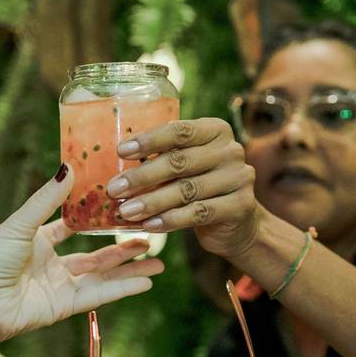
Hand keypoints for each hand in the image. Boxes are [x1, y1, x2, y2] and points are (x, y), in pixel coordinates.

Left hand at [0, 165, 163, 341]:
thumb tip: (68, 166)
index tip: (120, 203)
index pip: (71, 227)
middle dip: (123, 246)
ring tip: (159, 261)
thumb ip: (46, 200)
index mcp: (38, 242)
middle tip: (149, 233)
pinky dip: (123, 289)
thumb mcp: (20, 224)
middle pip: (95, 254)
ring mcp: (60, 287)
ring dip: (130, 269)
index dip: (95, 217)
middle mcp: (52, 265)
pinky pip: (99, 296)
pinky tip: (147, 282)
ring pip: (103, 276)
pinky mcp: (65, 307)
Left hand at [106, 118, 259, 258]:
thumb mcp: (184, 166)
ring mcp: (239, 177)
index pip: (180, 131)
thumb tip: (115, 168)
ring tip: (126, 212)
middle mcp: (231, 150)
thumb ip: (161, 159)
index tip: (121, 151)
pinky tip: (149, 225)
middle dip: (142, 177)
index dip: (149, 140)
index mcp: (214, 130)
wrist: (236, 222)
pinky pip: (199, 213)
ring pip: (187, 190)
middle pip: (180, 162)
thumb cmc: (198, 186)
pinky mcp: (241, 206)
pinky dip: (170, 220)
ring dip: (152, 202)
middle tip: (114, 189)